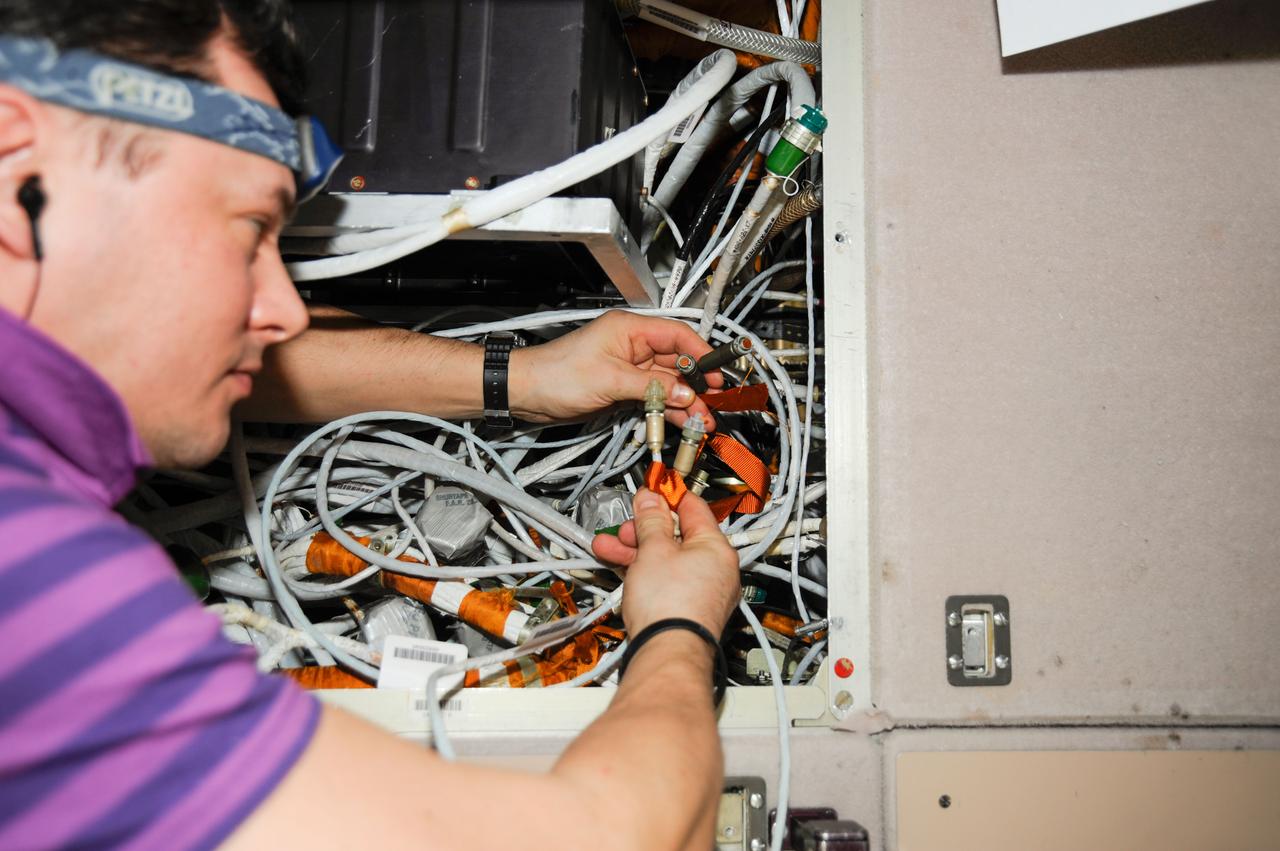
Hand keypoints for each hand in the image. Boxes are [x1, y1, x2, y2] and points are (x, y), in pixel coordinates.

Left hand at [509, 310, 724, 428]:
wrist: (526, 394)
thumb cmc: (556, 374)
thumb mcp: (610, 379)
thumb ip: (652, 387)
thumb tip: (686, 393)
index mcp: (630, 330)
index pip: (677, 336)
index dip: (700, 354)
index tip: (716, 374)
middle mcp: (632, 346)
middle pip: (677, 363)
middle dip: (696, 385)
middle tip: (714, 404)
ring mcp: (628, 369)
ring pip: (668, 384)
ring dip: (685, 402)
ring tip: (702, 421)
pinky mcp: (622, 389)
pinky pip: (653, 398)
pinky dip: (667, 410)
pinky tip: (681, 422)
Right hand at [592, 488, 739, 636]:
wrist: (667, 652)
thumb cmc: (670, 605)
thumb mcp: (653, 549)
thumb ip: (651, 521)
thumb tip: (651, 500)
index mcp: (716, 548)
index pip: (694, 509)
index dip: (668, 496)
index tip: (651, 491)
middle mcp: (716, 570)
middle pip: (678, 537)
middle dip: (644, 530)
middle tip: (624, 526)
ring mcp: (703, 593)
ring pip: (668, 562)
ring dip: (637, 552)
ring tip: (607, 548)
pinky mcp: (688, 612)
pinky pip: (667, 583)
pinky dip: (645, 574)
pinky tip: (621, 569)